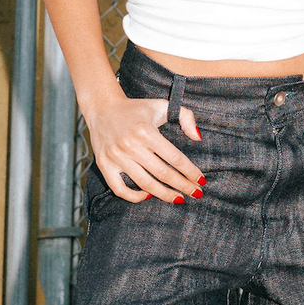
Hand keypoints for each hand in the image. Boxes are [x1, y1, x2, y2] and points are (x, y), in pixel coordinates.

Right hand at [86, 92, 204, 204]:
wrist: (102, 107)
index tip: (201, 181)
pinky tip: (147, 195)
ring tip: (178, 198)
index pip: (174, 158)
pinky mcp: (104, 165)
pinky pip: (119, 189)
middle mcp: (130, 145)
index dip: (190, 172)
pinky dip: (134, 196)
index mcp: (146, 131)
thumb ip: (186, 117)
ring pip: (145, 184)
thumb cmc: (136, 109)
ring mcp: (116, 157)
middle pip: (163, 174)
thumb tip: (198, 138)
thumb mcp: (162, 106)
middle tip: (196, 194)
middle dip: (183, 186)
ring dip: (164, 195)